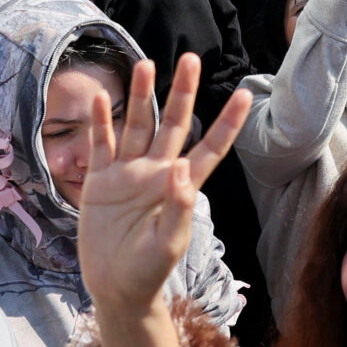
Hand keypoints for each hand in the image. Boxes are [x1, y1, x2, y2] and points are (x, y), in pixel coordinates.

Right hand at [73, 54, 251, 328]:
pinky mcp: (101, 181)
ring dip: (142, 96)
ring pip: (138, 125)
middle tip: (190, 58)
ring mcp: (128, 174)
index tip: (245, 94)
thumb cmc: (148, 271)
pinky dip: (101, 122)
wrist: (114, 287)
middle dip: (182, 92)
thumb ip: (177, 207)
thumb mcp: (168, 244)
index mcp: (180, 186)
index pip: (209, 147)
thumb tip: (182, 168)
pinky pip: (102, 144)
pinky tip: (101, 99)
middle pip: (173, 123)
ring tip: (145, 64)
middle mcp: (156, 172)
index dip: (227, 122)